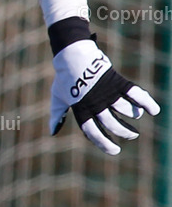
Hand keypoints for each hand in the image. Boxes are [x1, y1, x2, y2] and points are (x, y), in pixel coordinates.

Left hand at [50, 39, 159, 154]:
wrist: (73, 56)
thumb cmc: (64, 78)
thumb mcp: (58, 97)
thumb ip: (57, 115)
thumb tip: (52, 132)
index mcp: (81, 109)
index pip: (92, 132)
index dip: (104, 143)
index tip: (115, 150)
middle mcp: (95, 103)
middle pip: (112, 124)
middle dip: (124, 132)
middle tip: (132, 135)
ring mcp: (107, 93)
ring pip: (125, 111)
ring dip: (134, 115)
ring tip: (136, 116)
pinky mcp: (117, 82)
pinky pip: (135, 94)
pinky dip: (146, 102)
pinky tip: (154, 110)